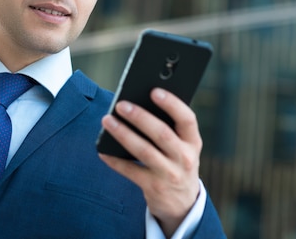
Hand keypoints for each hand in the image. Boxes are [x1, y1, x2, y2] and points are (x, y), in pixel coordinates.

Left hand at [98, 88, 201, 237]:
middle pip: (161, 134)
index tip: (154, 91)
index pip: (187, 119)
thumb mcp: (182, 147)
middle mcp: (184, 158)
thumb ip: (169, 128)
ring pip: (144, 151)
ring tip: (107, 121)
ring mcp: (170, 174)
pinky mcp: (154, 188)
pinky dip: (115, 160)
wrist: (183, 203)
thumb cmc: (177, 163)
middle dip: (140, 117)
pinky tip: (102, 151)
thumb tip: (137, 104)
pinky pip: (131, 171)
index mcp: (193, 142)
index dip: (172, 104)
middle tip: (121, 105)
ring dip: (124, 134)